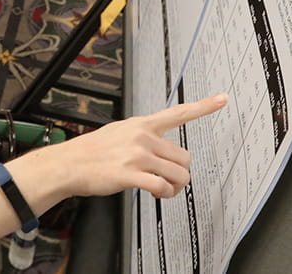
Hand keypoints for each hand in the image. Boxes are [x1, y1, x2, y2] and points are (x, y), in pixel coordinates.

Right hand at [47, 94, 227, 198]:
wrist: (68, 164)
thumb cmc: (92, 151)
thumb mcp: (118, 132)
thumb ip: (142, 137)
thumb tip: (159, 148)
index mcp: (141, 125)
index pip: (178, 113)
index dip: (204, 106)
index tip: (222, 98)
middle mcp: (142, 137)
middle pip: (185, 157)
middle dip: (181, 172)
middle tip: (167, 180)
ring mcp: (136, 155)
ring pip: (179, 174)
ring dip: (174, 187)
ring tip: (161, 190)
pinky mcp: (130, 174)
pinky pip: (162, 186)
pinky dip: (163, 194)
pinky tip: (154, 193)